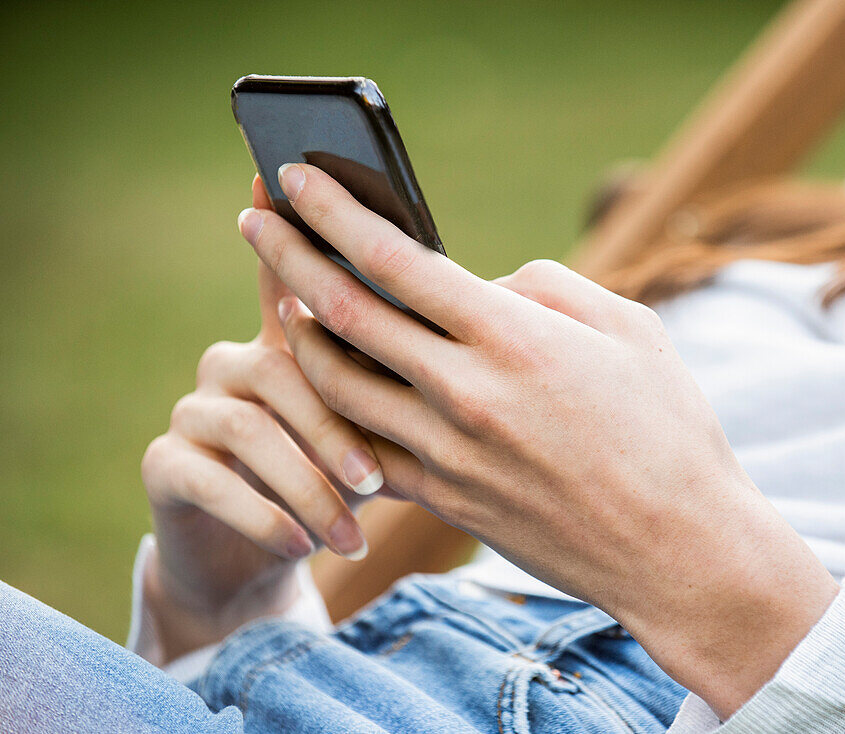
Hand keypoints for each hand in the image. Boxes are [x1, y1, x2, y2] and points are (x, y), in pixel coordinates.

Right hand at [138, 177, 383, 660]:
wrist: (259, 558)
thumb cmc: (338, 483)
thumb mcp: (378, 434)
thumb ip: (405, 385)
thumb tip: (471, 330)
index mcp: (291, 343)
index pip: (292, 278)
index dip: (288, 229)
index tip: (280, 177)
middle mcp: (235, 360)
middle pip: (287, 364)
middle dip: (336, 423)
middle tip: (379, 479)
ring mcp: (195, 410)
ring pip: (251, 426)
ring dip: (308, 482)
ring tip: (351, 530)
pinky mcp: (165, 465)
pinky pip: (210, 479)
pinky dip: (264, 515)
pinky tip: (301, 547)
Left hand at [239, 163, 838, 715]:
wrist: (676, 550)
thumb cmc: (669, 431)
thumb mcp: (631, 330)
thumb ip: (548, 288)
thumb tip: (483, 284)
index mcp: (514, 337)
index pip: (396, 260)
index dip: (334, 213)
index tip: (295, 181)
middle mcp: (467, 393)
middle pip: (345, 314)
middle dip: (288, 258)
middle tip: (255, 224)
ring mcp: (448, 454)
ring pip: (338, 386)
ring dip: (299, 336)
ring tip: (284, 301)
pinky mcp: (444, 500)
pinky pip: (364, 451)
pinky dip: (333, 415)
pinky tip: (326, 389)